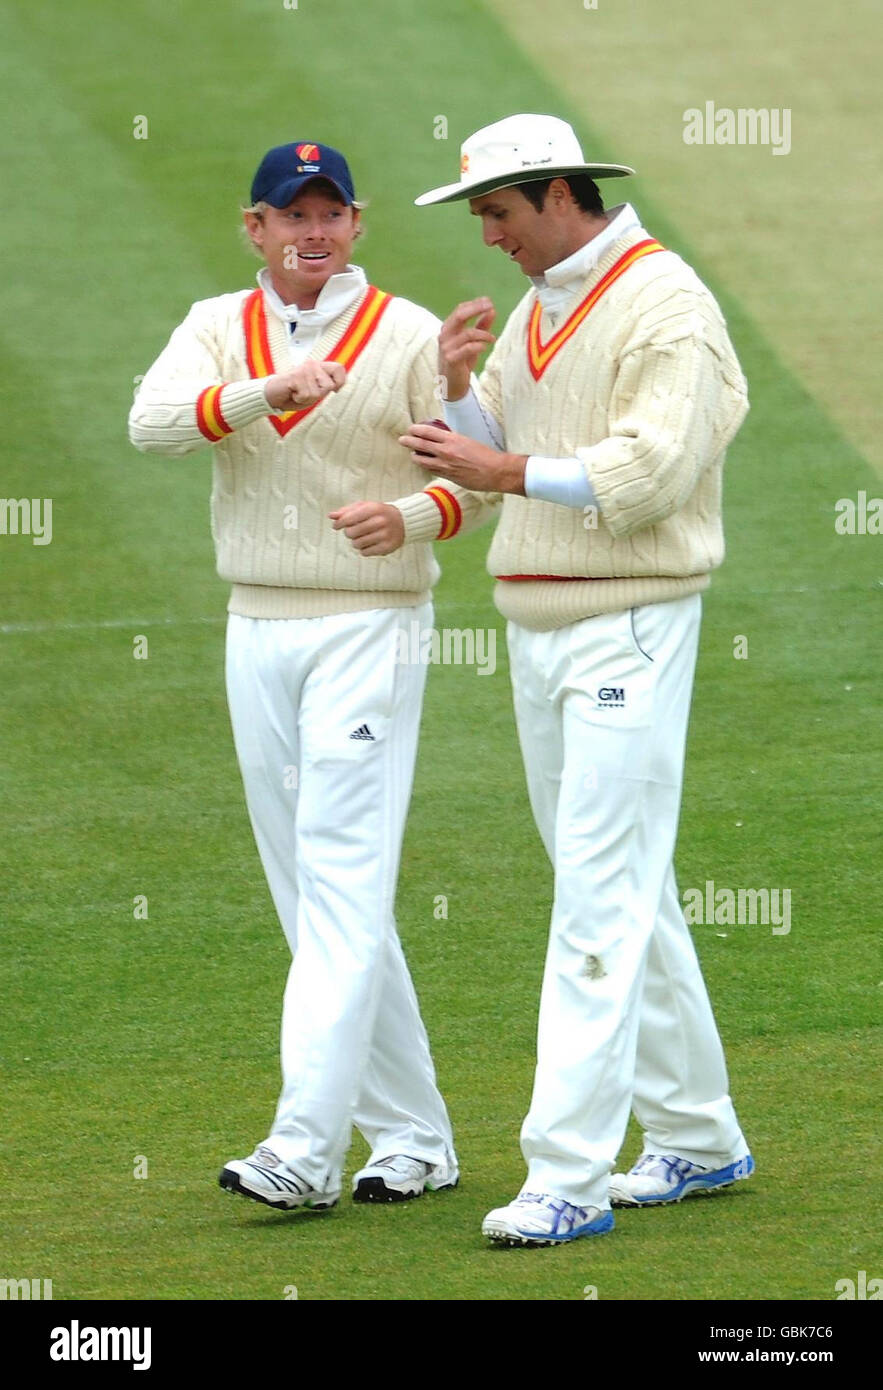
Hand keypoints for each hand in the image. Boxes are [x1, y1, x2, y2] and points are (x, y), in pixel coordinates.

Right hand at [265, 360, 346, 409]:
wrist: (272, 396)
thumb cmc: (294, 394)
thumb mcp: (314, 391)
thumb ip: (325, 387)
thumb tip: (335, 386)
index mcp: (318, 366)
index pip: (339, 368)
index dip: (340, 382)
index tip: (334, 390)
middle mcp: (312, 364)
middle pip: (329, 386)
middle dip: (319, 395)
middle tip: (306, 393)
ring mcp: (304, 369)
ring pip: (317, 393)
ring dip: (308, 398)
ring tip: (298, 393)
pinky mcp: (295, 376)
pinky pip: (306, 395)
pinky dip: (299, 399)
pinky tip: (292, 393)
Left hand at [329, 501, 404, 555]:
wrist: (403, 521)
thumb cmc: (378, 513)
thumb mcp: (364, 507)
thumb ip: (347, 511)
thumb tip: (331, 516)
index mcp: (373, 509)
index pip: (349, 518)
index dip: (339, 524)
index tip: (336, 526)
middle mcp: (380, 521)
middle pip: (351, 533)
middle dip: (349, 533)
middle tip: (354, 531)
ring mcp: (385, 535)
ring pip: (357, 544)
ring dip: (356, 542)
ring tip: (363, 537)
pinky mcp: (387, 547)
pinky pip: (365, 553)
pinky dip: (364, 549)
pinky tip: (370, 543)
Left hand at [399, 422, 525, 494]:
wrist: (494, 471)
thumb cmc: (485, 455)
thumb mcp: (467, 441)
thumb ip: (453, 441)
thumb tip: (443, 441)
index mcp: (452, 439)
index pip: (427, 432)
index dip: (416, 430)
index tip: (411, 429)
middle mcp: (446, 451)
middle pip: (420, 445)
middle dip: (409, 441)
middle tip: (402, 440)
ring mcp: (445, 465)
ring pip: (422, 460)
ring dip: (415, 456)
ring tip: (412, 455)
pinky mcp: (447, 476)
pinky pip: (432, 470)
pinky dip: (426, 466)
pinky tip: (425, 465)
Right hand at [438, 298, 495, 402]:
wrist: (452, 386)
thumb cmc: (462, 363)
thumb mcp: (473, 342)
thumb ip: (481, 326)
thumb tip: (491, 310)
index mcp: (448, 329)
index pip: (460, 310)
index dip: (474, 304)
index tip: (489, 301)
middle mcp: (445, 336)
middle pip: (460, 315)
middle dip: (476, 308)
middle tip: (490, 306)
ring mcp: (446, 347)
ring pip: (467, 333)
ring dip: (483, 334)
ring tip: (492, 338)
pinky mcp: (451, 359)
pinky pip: (468, 348)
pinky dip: (479, 345)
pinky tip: (484, 347)